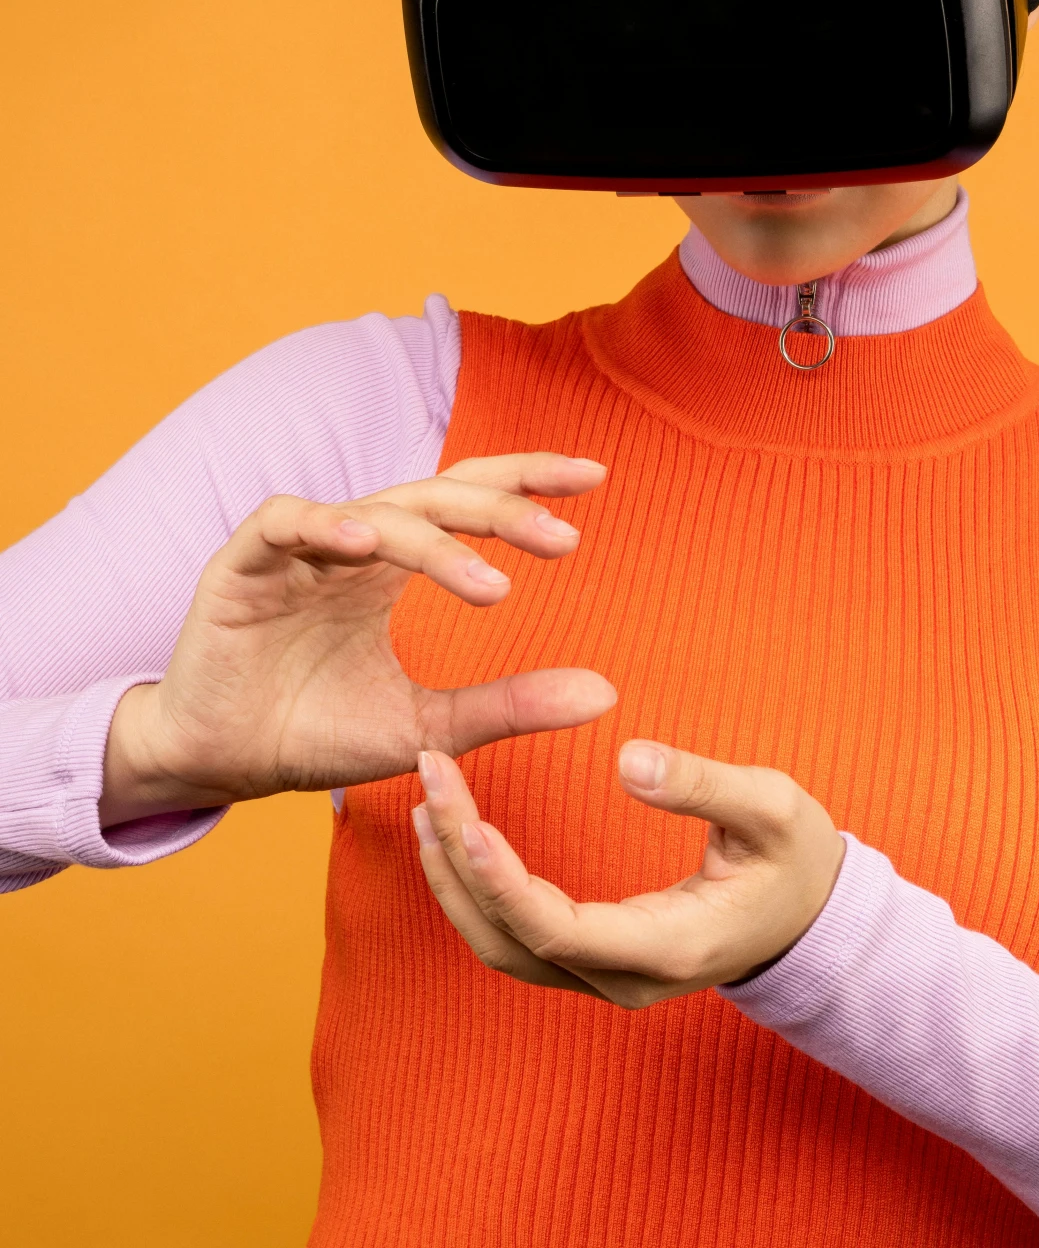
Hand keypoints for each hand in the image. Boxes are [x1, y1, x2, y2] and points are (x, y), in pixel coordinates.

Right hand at [100, 453, 615, 825]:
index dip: (526, 483)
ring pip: (376, 512)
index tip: (596, 481)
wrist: (222, 766)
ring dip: (434, 543)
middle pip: (436, 496)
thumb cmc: (317, 733)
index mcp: (393, 565)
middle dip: (501, 508)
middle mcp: (352, 543)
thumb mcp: (428, 725)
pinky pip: (285, 521)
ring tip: (490, 586)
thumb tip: (607, 693)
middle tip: (562, 538)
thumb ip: (509, 705)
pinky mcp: (241, 565)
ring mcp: (298, 550)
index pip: (468, 500)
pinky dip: (325, 523)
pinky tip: (365, 541)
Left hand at [412, 742, 845, 1007]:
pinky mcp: (593, 963)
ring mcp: (605, 980)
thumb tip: (628, 757)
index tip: (465, 820)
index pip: (558, 930)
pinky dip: (476, 890)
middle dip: (459, 860)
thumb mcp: (772, 808)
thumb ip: (703, 784)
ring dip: (455, 879)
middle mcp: (625, 980)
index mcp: (669, 947)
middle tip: (431, 772)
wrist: (812, 918)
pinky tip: (457, 834)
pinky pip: (515, 939)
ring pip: (501, 947)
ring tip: (428, 800)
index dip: (502, 881)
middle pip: (511, 939)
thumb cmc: (795, 858)